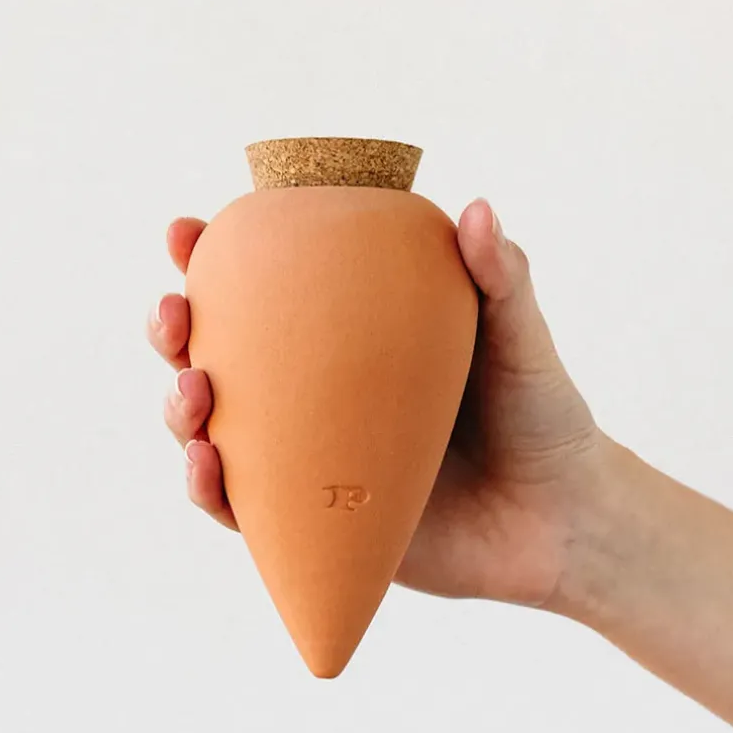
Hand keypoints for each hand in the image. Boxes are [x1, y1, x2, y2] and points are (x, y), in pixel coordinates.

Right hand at [147, 200, 604, 607]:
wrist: (560, 523)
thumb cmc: (541, 420)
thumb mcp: (521, 342)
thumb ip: (501, 279)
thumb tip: (476, 208)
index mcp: (354, 342)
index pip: (273, 292)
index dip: (214, 260)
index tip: (185, 234)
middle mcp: (320, 397)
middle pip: (224, 357)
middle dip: (175, 332)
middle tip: (171, 314)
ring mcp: (312, 461)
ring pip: (218, 432)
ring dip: (181, 410)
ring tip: (191, 393)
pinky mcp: (314, 524)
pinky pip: (245, 508)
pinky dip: (211, 489)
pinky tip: (205, 464)